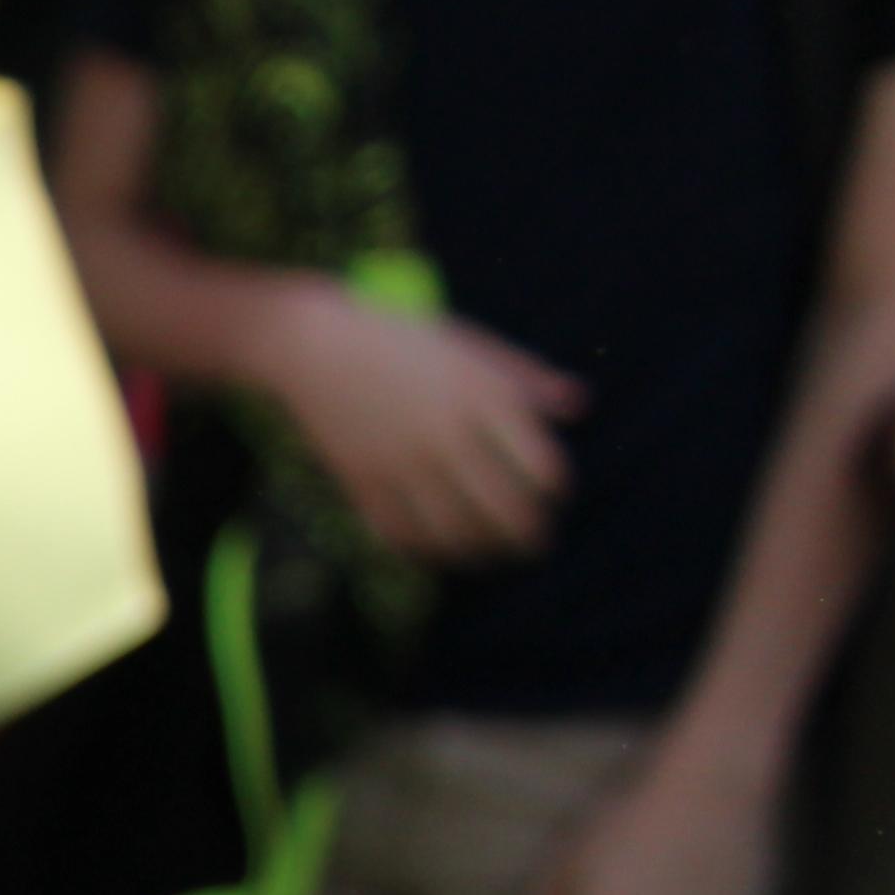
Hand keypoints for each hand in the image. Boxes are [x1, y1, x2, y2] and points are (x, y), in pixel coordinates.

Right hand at [269, 289, 584, 565]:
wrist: (314, 346)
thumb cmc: (398, 338)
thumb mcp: (469, 345)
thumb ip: (524, 377)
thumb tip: (579, 406)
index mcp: (481, 398)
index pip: (540, 464)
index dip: (556, 490)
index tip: (556, 498)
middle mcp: (447, 436)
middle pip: (504, 509)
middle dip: (527, 536)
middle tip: (534, 547)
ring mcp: (402, 463)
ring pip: (454, 531)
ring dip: (479, 552)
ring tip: (489, 556)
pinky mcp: (362, 481)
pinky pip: (400, 532)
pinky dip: (423, 550)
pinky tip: (435, 551)